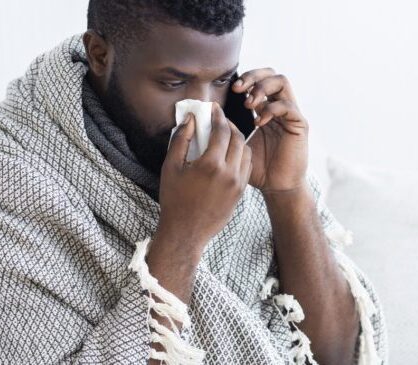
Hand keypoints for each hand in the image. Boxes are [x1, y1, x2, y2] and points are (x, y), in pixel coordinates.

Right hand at [153, 102, 251, 260]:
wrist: (186, 232)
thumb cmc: (174, 199)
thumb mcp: (171, 167)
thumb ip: (181, 140)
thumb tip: (190, 119)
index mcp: (211, 164)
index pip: (221, 130)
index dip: (218, 116)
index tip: (213, 108)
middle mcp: (229, 172)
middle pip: (237, 138)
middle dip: (229, 125)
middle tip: (219, 120)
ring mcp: (238, 184)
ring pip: (245, 151)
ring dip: (237, 139)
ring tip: (225, 136)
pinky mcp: (241, 193)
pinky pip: (246, 166)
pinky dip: (240, 155)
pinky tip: (229, 154)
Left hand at [232, 68, 308, 193]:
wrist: (276, 187)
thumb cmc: (259, 169)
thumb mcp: (239, 144)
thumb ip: (231, 127)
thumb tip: (216, 112)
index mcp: (266, 110)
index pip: (260, 80)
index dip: (246, 79)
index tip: (231, 89)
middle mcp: (280, 108)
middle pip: (272, 74)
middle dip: (253, 76)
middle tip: (238, 89)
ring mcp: (291, 115)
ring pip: (282, 82)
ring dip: (262, 88)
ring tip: (249, 104)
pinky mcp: (299, 125)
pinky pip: (287, 106)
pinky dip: (271, 109)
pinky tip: (259, 122)